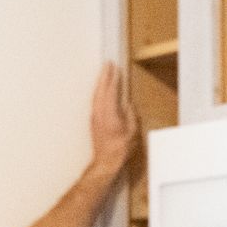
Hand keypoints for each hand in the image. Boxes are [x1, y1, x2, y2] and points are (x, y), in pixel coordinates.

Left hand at [89, 62, 141, 178]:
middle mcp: (100, 112)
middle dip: (104, 75)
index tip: (115, 68)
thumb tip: (127, 105)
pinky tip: (101, 90)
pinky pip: (95, 100)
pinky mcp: (93, 120)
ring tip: (104, 73)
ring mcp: (95, 116)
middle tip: (107, 64)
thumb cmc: (120, 149)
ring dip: (100, 82)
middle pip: (101, 89)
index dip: (114, 78)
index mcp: (110, 113)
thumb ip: (131, 115)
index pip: (111, 90)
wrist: (106, 161)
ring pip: (96, 94)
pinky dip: (99, 91)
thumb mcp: (132, 132)